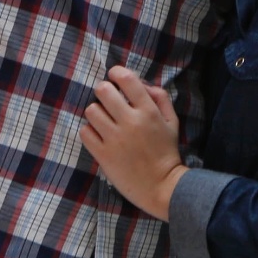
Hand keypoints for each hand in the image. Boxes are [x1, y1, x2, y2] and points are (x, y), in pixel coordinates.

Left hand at [79, 66, 186, 219]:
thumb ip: (161, 99)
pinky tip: (98, 134)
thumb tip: (144, 86)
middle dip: (103, 90)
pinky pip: (85, 132)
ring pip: (91, 111)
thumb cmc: (167, 152)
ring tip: (103, 118)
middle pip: (104, 91)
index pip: (128, 80)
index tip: (114, 74)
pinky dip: (89, 131)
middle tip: (106, 97)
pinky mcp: (102, 154)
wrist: (160, 185)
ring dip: (96, 111)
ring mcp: (114, 138)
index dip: (117, 72)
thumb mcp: (172, 122)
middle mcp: (130, 122)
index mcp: (149, 111)